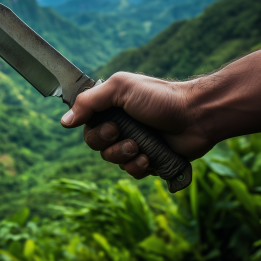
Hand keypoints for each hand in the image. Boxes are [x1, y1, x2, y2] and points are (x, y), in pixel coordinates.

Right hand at [60, 72, 213, 179]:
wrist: (196, 116)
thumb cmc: (160, 98)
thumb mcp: (121, 89)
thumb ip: (89, 102)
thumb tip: (64, 122)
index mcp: (111, 108)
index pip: (87, 125)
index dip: (95, 131)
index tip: (112, 125)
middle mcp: (120, 125)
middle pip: (96, 145)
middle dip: (109, 144)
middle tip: (124, 135)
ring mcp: (134, 142)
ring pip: (112, 160)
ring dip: (123, 156)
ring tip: (140, 147)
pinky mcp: (148, 159)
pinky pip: (131, 171)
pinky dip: (137, 167)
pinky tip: (149, 158)